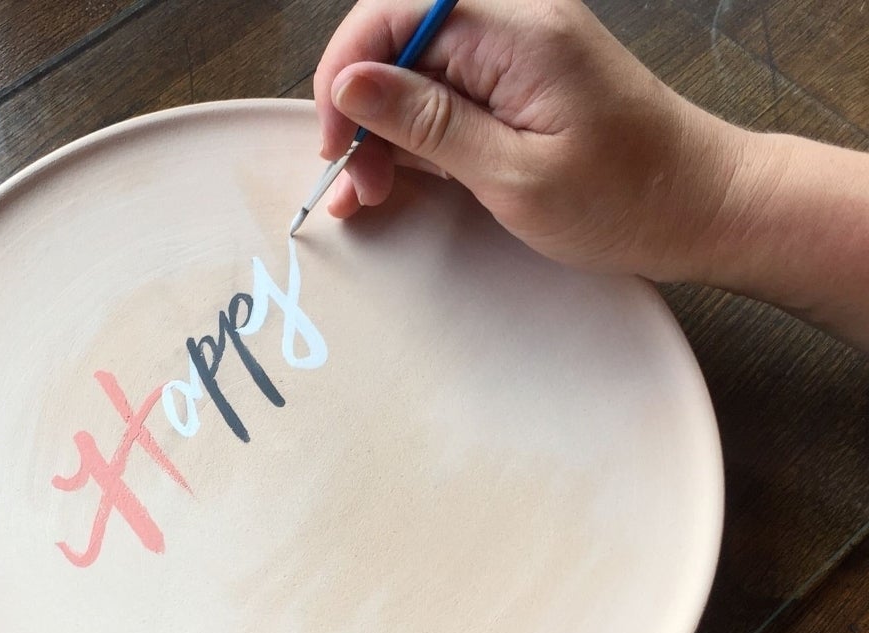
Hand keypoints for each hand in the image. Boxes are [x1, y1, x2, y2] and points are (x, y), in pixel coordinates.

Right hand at [312, 0, 743, 281]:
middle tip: (356, 179)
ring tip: (372, 192)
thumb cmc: (628, 198)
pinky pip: (445, 97)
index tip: (334, 136)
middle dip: (361, 109)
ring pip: (415, 74)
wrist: (704, 208)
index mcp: (518, 30)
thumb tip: (352, 82)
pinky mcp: (518, 85)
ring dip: (382, 131)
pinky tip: (395, 178)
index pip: (395, 12)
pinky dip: (414, 139)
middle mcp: (515, 25)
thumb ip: (428, 124)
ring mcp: (516, 55)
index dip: (346, 70)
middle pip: (399, 42)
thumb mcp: (514, 174)